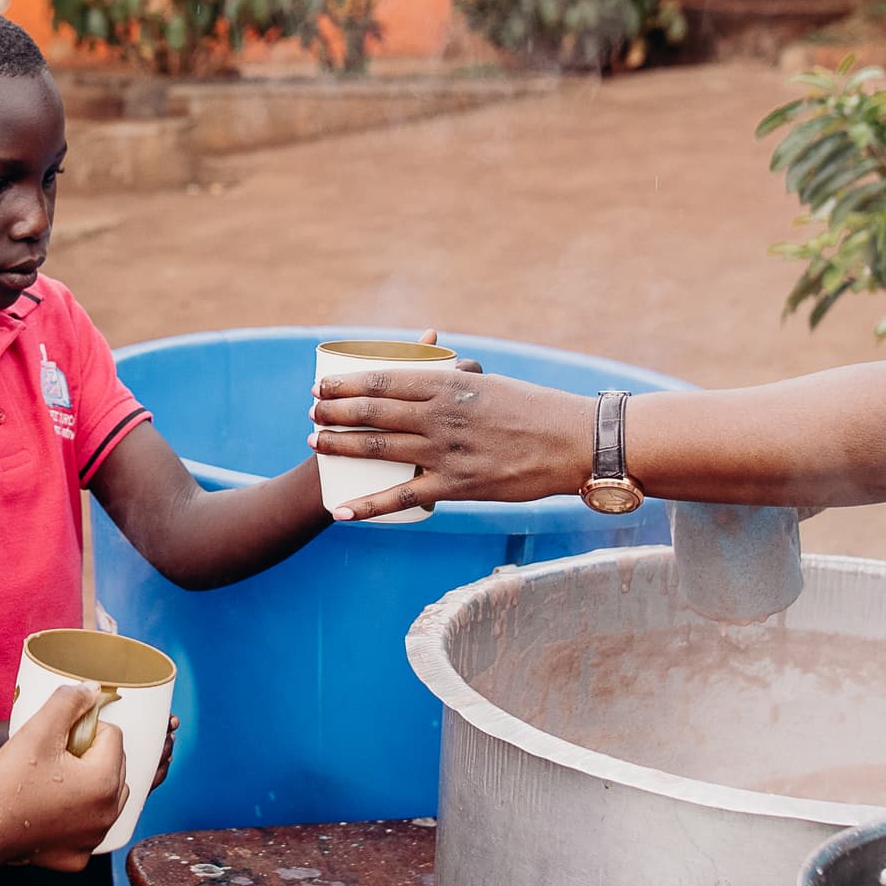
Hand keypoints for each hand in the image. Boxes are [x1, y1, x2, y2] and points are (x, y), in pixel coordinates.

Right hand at [0, 680, 119, 872]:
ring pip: (105, 796)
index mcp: (104, 782)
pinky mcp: (77, 857)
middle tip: (51, 758)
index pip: (112, 735)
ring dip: (87, 783)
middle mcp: (108, 813)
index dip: (83, 729)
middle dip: (89, 755)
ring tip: (51, 781)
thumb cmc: (5, 785)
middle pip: (113, 765)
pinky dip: (75, 815)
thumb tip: (92, 690)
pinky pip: (88, 825)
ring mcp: (94, 839)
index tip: (55, 739)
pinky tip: (48, 809)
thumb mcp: (36, 731)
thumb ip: (68, 703)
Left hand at [309, 366, 595, 520]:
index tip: (323, 386)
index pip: (382, 380)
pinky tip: (341, 510)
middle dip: (334, 412)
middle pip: (371, 411)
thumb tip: (430, 375)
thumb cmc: (536, 410)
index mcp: (447, 384)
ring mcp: (445, 451)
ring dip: (340, 446)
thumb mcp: (489, 384)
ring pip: (377, 449)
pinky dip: (367, 505)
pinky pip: (401, 497)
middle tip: (311, 414)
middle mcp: (439, 415)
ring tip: (313, 444)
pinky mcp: (455, 486)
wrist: (574, 442)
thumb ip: (454, 381)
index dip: (346, 384)